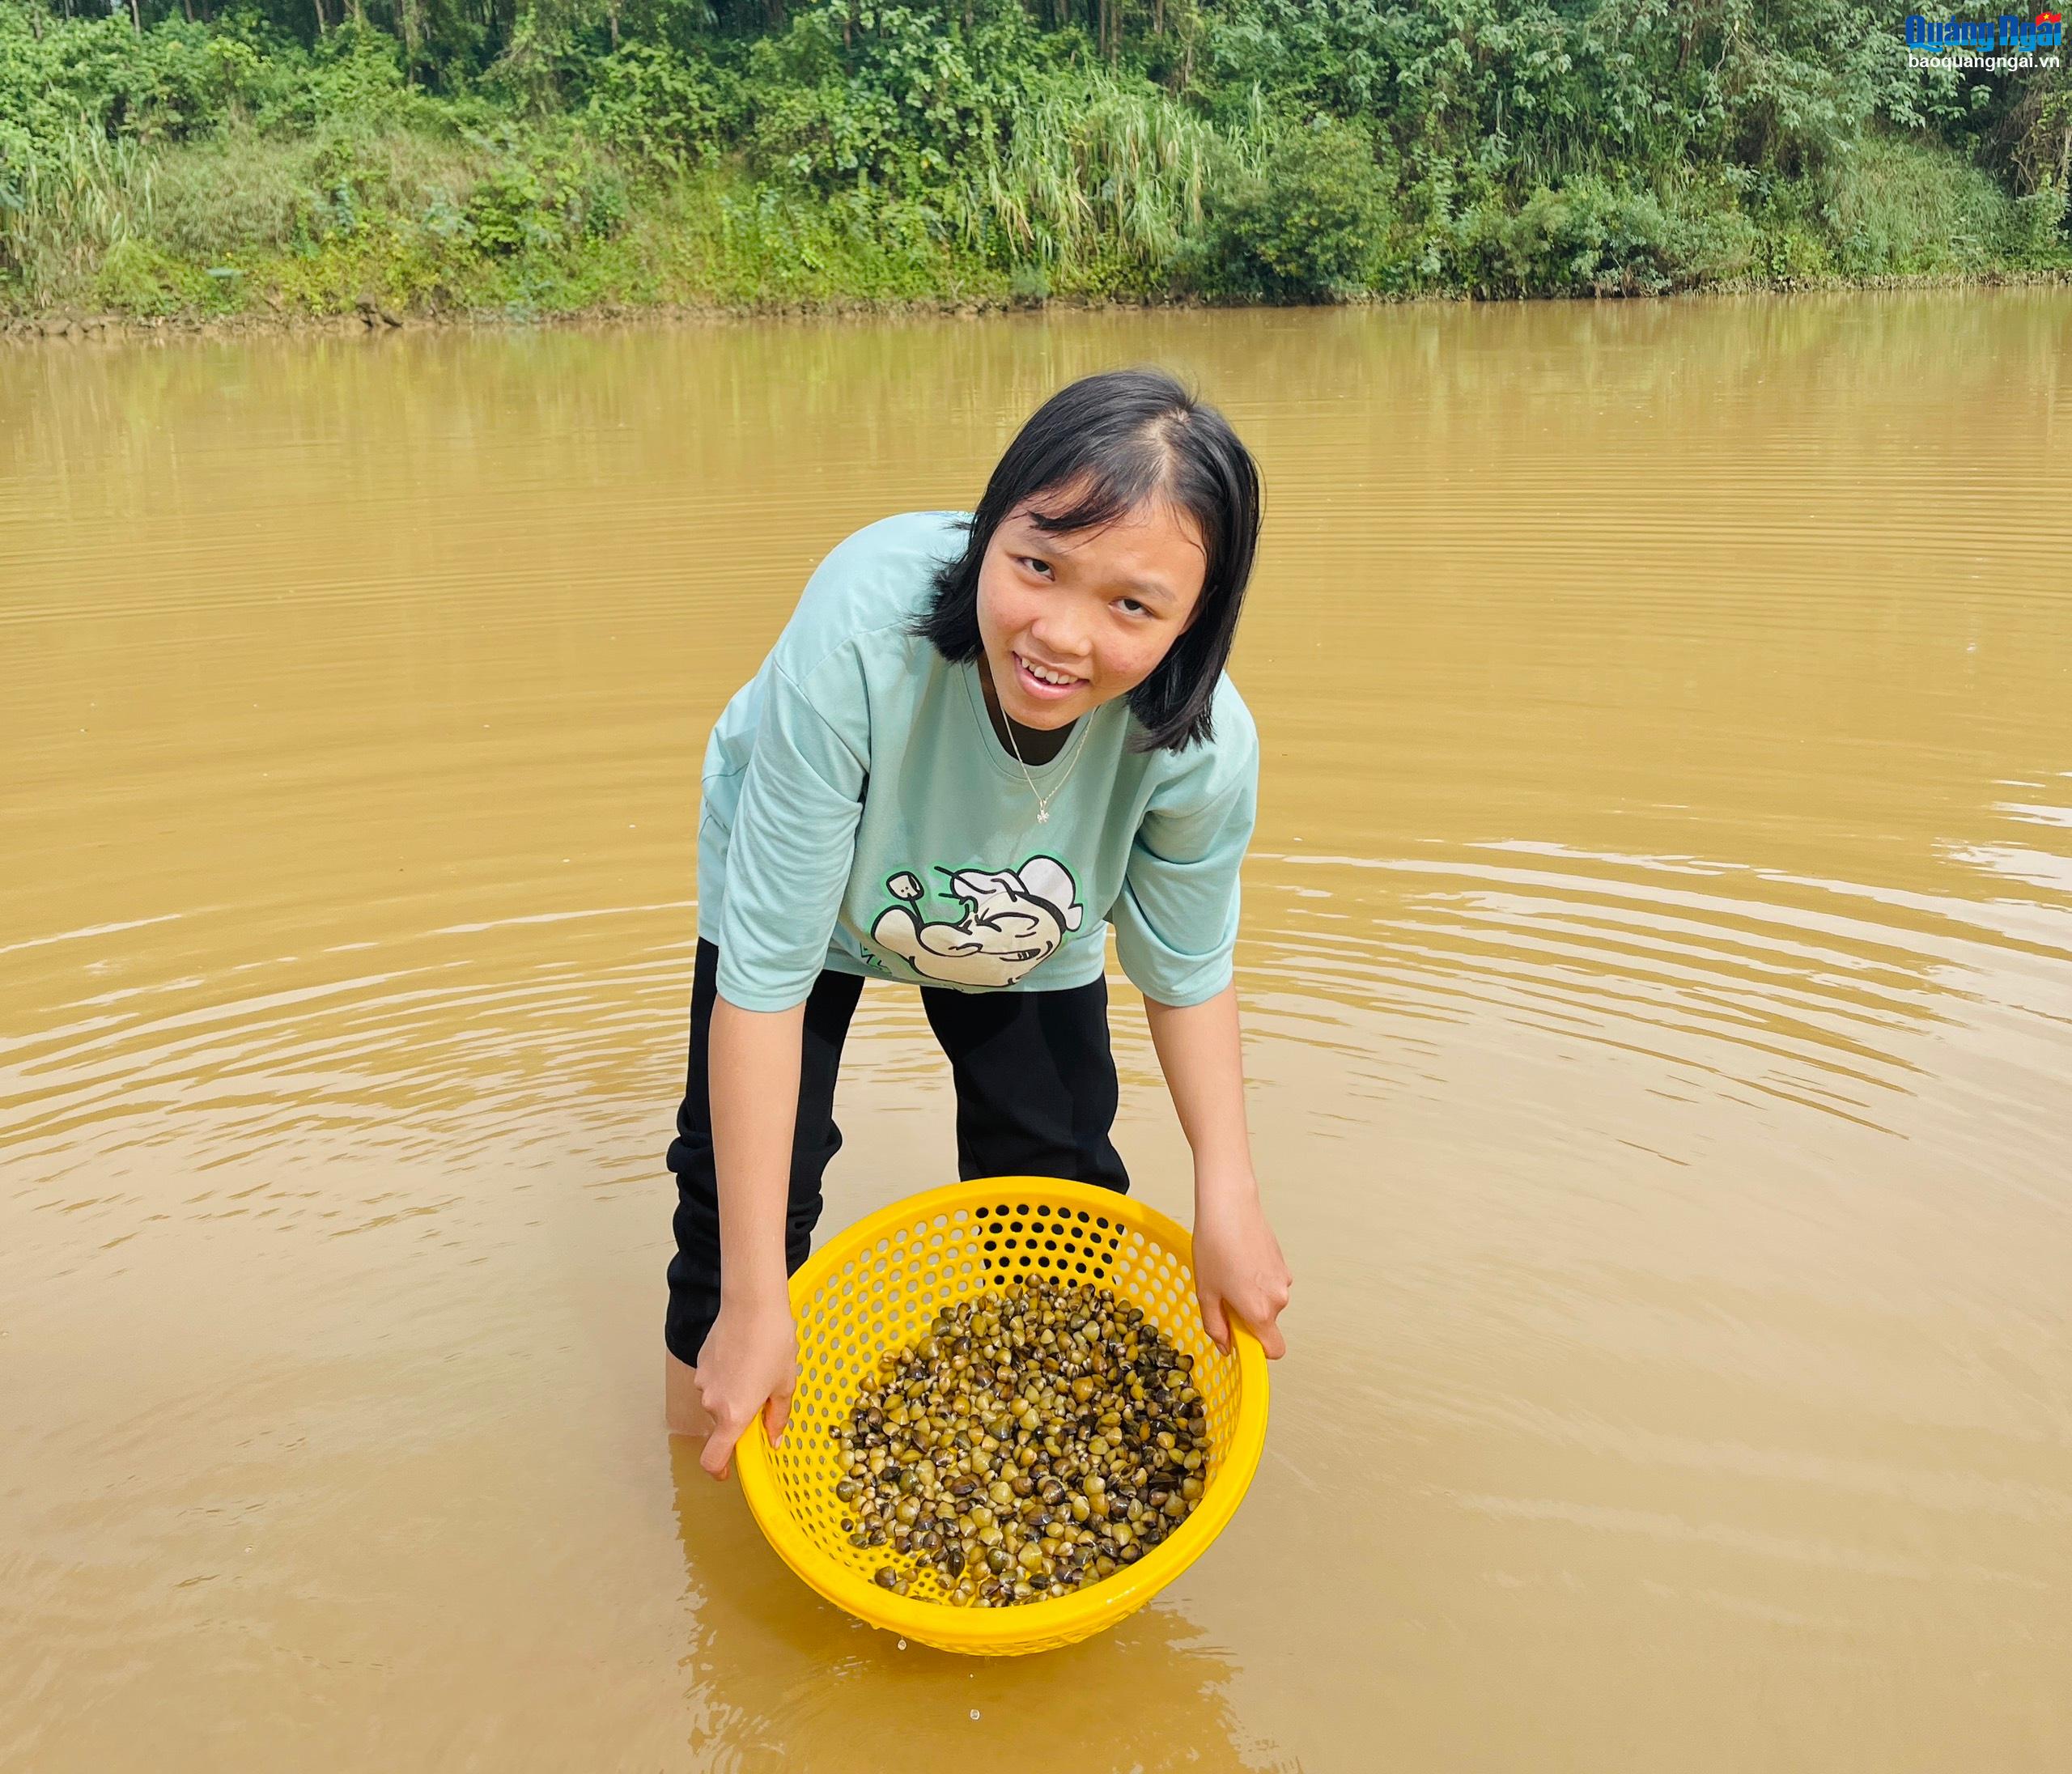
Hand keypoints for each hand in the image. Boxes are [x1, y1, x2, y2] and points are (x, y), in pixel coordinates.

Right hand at [694, 1297, 798, 1480]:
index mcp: (734, 1415)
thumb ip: (777, 1417)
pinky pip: (714, 1381)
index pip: (713, 1458)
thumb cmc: (774, 1343)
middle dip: (739, 1417)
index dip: (719, 1471)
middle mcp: (712, 1403)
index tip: (727, 1473)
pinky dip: (727, 1377)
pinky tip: (745, 1355)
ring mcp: (703, 1382)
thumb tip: (774, 1440)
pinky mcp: (700, 1363)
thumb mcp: (785, 1384)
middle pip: (721, 1424)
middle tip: (764, 1394)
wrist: (752, 1303)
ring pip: (718, 1400)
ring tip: (757, 1368)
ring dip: (734, 1394)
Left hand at [1192, 1182, 1290, 1359]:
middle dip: (1246, 1316)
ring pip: (1267, 1301)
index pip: (1274, 1350)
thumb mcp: (1206, 1293)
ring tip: (1228, 1270)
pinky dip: (1257, 1279)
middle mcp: (1278, 1299)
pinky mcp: (1283, 1262)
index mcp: (1259, 1312)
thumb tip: (1225, 1347)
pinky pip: (1270, 1282)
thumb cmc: (1214, 1247)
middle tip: (1222, 1292)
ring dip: (1251, 1295)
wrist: (1229, 1206)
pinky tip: (1238, 1258)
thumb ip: (1216, 1326)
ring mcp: (1283, 1279)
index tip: (1238, 1336)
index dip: (1257, 1349)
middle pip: (1266, 1323)